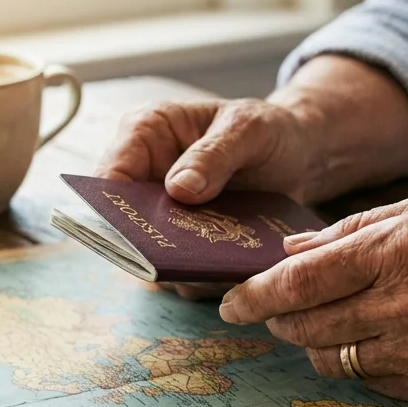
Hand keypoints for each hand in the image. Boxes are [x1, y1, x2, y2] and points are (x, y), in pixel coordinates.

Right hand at [95, 98, 321, 299]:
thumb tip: (178, 188)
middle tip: (183, 259)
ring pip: (150, 254)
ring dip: (180, 267)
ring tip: (219, 266)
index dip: (113, 208)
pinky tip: (232, 272)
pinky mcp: (183, 242)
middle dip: (149, 246)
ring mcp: (162, 214)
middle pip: (123, 222)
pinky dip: (203, 276)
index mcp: (146, 133)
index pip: (110, 174)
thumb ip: (214, 154)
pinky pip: (181, 270)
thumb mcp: (248, 130)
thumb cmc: (268, 129)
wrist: (298, 156)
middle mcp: (144, 175)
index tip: (137, 233)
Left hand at [216, 189, 407, 403]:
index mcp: (405, 249)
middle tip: (268, 308)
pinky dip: (358, 360)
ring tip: (323, 319)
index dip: (256, 295)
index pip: (302, 281)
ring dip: (314, 340)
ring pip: (333, 358)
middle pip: (306, 324)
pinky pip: (371, 381)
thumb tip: (292, 251)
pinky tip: (372, 338)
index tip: (230, 302)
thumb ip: (359, 227)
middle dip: (277, 318)